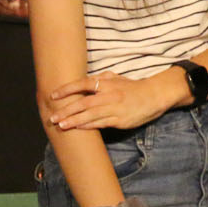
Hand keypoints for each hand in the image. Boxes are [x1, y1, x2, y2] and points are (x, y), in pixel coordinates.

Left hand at [47, 71, 173, 130]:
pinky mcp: (120, 120)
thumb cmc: (134, 88)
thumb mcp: (118, 78)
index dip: (67, 89)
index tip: (54, 96)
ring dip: (74, 121)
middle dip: (66, 110)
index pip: (84, 84)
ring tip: (60, 125)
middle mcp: (110, 95)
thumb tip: (87, 80)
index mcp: (108, 83)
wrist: (154, 97)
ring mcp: (115, 109)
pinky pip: (100, 124)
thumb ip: (103, 78)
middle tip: (52, 116)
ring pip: (90, 116)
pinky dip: (88, 126)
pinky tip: (77, 128)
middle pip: (84, 103)